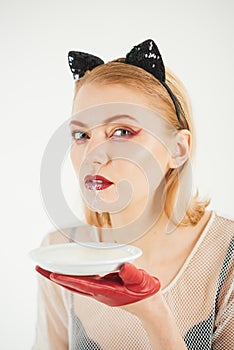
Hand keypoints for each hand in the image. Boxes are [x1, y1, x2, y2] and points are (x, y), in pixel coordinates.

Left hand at [36, 263, 159, 306]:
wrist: (150, 308)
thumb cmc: (146, 295)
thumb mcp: (141, 282)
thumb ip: (132, 275)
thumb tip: (123, 266)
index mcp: (106, 291)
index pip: (82, 284)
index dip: (66, 279)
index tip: (52, 273)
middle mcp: (99, 292)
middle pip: (72, 284)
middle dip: (55, 276)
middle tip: (39, 267)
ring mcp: (100, 291)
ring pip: (76, 283)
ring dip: (61, 276)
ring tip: (47, 268)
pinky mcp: (103, 289)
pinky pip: (83, 281)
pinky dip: (73, 276)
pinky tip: (70, 270)